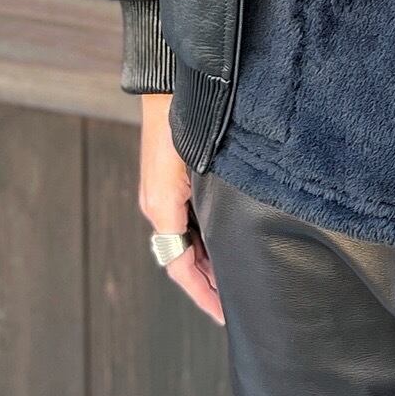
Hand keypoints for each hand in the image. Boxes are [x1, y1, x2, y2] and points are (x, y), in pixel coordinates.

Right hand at [139, 93, 223, 324]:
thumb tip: (224, 240)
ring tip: (234, 281)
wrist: (170, 81)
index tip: (225, 314)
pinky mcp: (169, 180)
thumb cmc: (183, 119)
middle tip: (235, 304)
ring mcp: (162, 193)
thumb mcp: (195, 166)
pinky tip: (224, 241)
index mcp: (161, 207)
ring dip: (207, 263)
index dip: (204, 294)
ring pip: (185, 241)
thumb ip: (205, 206)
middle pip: (183, 258)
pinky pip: (185, 222)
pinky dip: (203, 240)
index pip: (181, 267)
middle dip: (208, 284)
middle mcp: (158, 204)